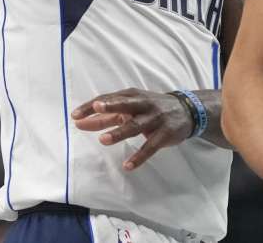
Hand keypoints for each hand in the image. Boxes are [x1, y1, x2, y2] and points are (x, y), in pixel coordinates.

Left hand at [71, 88, 194, 170]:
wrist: (186, 110)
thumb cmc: (150, 108)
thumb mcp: (131, 107)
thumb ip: (107, 116)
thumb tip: (80, 122)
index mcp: (132, 96)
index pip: (109, 99)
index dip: (93, 106)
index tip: (75, 115)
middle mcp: (143, 105)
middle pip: (125, 104)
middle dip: (111, 106)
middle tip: (96, 108)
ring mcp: (155, 119)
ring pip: (136, 125)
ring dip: (120, 132)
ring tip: (103, 140)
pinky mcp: (164, 134)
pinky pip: (150, 146)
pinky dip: (139, 157)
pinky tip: (128, 166)